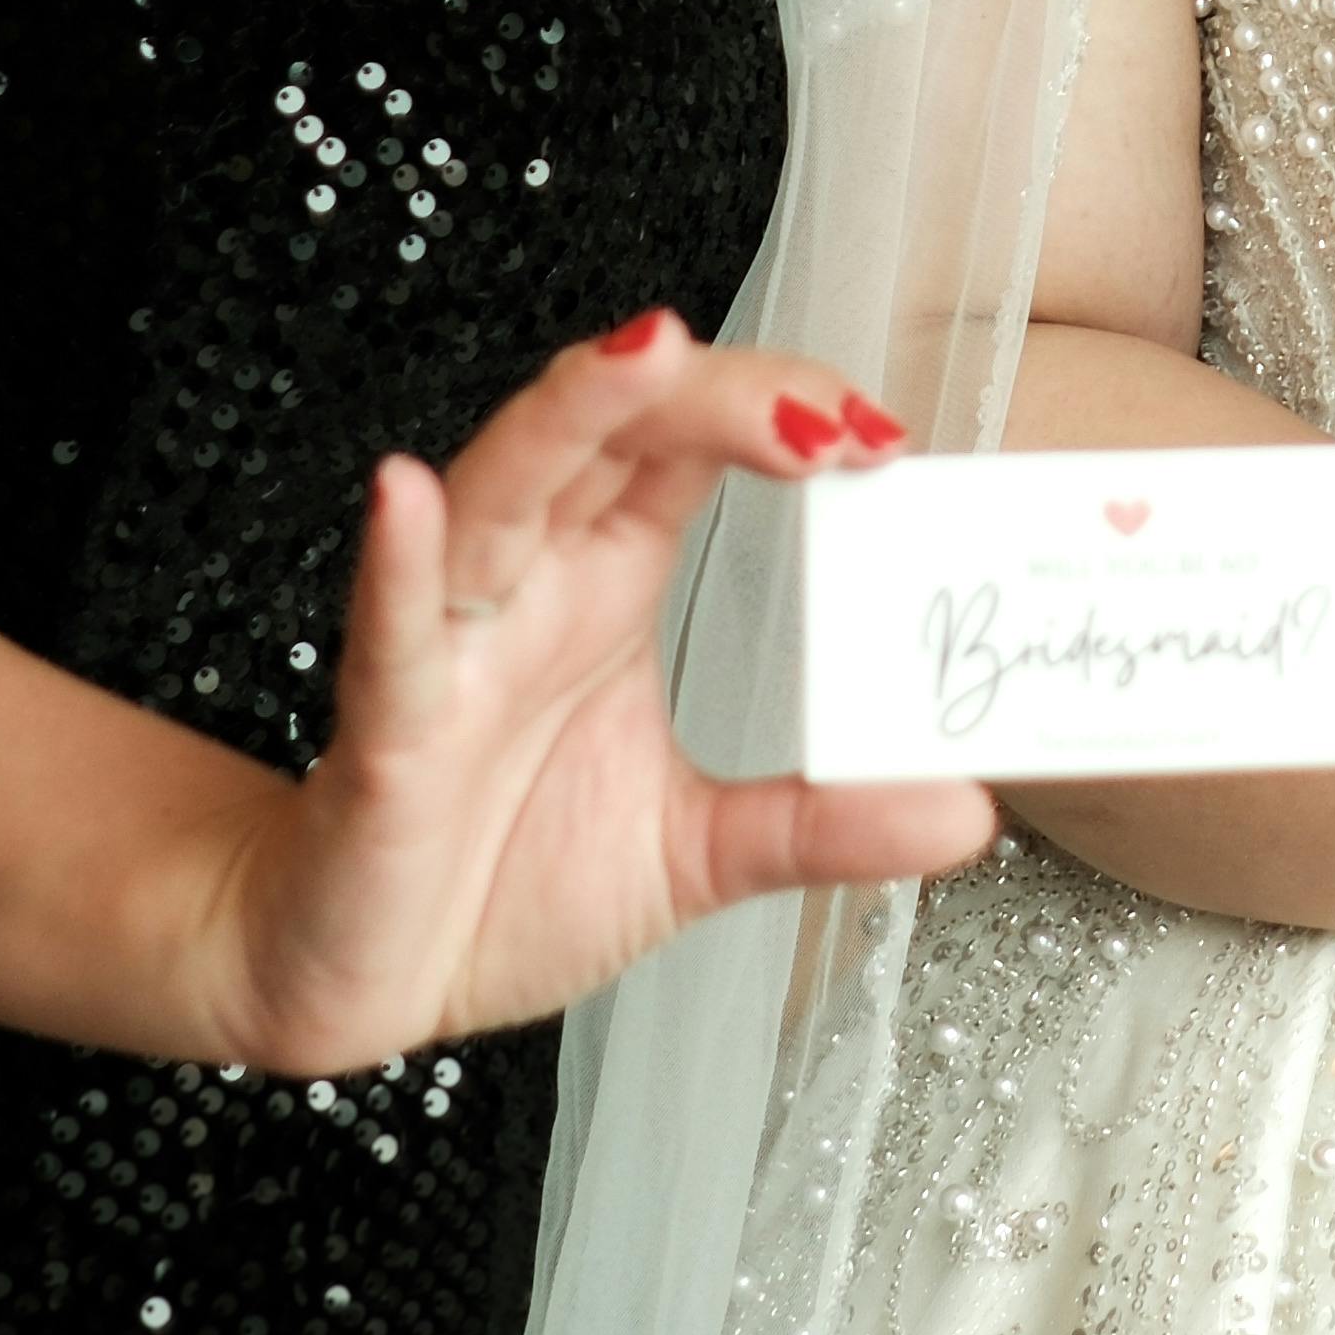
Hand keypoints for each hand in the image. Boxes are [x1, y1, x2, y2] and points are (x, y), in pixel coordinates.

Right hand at [198, 316, 989, 1080]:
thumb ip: (825, 822)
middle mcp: (529, 582)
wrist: (362, 979)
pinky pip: (392, 631)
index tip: (884, 439)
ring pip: (504, 489)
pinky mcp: (387, 733)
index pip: (690, 441)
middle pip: (613, 432)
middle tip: (825, 412)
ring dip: (574, 414)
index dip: (780, 409)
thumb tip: (971, 812)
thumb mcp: (699, 852)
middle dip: (714, 393)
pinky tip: (410, 493)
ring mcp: (452, 645)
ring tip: (648, 354)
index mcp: (603, 579)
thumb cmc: (502, 886)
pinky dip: (400, 559)